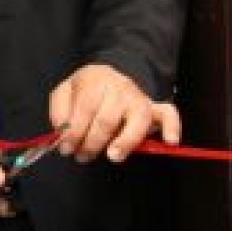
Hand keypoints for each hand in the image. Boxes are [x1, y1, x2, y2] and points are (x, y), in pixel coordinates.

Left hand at [49, 63, 182, 163]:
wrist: (110, 74)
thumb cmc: (86, 89)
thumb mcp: (65, 91)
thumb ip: (59, 110)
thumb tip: (61, 130)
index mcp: (95, 81)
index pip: (85, 108)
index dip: (74, 131)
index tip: (66, 148)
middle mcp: (119, 88)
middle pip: (107, 118)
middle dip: (92, 142)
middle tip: (82, 156)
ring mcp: (139, 98)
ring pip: (137, 120)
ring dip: (125, 141)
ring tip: (113, 156)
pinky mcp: (154, 108)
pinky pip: (169, 115)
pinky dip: (172, 128)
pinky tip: (169, 142)